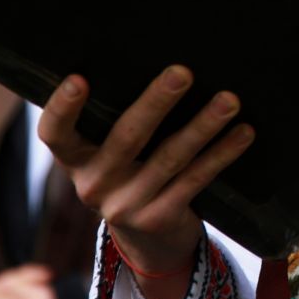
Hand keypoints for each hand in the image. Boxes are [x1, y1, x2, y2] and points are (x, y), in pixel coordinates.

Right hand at [37, 67, 255, 298]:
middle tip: (182, 72)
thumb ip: (114, 118)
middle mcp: (94, 185)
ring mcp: (126, 205)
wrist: (147, 243)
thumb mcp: (109, 153)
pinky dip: (222, 153)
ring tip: (229, 100)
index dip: (62, 107)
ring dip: (203, 125)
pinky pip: (195, 180)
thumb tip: (153, 55)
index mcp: (75, 159)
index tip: (79, 78)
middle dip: (156, 102)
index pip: (55, 134)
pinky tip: (243, 132)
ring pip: (169, 158)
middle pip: (126, 137)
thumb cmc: (129, 171)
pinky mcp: (159, 218)